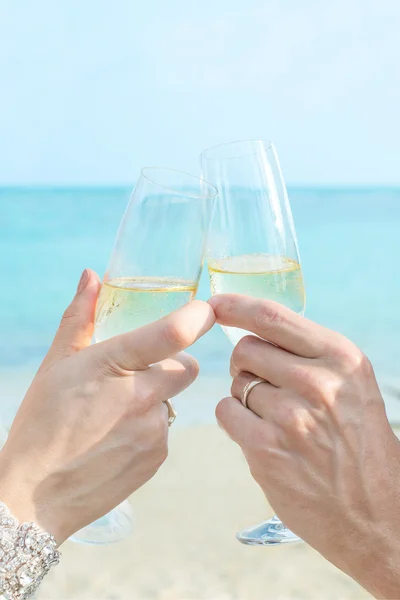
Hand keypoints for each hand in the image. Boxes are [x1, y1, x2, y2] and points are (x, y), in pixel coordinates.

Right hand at [0, 270, 214, 543]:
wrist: (35, 494)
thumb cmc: (40, 423)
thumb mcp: (55, 362)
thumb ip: (80, 316)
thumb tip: (91, 277)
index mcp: (115, 364)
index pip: (172, 333)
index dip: (197, 317)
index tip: (208, 309)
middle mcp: (142, 396)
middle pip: (187, 367)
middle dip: (171, 365)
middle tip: (137, 373)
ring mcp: (153, 430)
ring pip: (173, 400)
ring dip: (154, 399)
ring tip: (113, 414)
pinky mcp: (157, 457)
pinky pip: (164, 431)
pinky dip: (148, 429)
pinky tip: (116, 439)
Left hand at [210, 294, 399, 598]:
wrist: (376, 513)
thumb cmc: (360, 444)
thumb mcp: (352, 385)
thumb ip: (310, 355)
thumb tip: (254, 329)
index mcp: (341, 358)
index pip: (274, 317)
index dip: (237, 305)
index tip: (215, 302)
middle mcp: (318, 382)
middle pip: (246, 348)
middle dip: (248, 364)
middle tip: (267, 387)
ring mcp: (291, 417)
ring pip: (236, 382)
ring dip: (245, 396)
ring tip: (277, 420)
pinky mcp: (267, 449)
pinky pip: (226, 411)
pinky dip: (235, 419)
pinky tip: (261, 435)